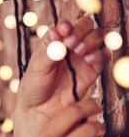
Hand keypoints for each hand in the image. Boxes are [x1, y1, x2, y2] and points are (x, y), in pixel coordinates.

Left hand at [12, 17, 110, 136]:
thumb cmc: (33, 88)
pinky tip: (90, 59)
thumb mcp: (36, 68)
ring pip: (97, 38)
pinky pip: (103, 56)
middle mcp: (70, 47)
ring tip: (80, 52)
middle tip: (72, 44)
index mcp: (53, 42)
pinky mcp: (92, 70)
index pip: (66, 25)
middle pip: (86, 26)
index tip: (64, 31)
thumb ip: (47, 50)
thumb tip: (56, 31)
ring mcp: (82, 57)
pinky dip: (101, 53)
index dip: (67, 25)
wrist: (40, 111)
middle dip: (82, 31)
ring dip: (91, 40)